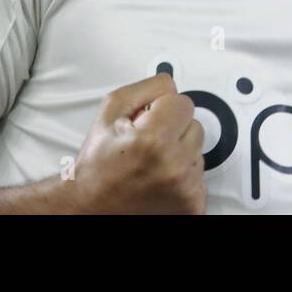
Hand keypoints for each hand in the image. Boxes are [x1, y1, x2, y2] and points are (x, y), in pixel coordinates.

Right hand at [68, 72, 205, 213]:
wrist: (91, 207)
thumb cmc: (97, 164)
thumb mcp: (111, 111)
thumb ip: (146, 89)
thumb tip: (171, 84)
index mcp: (153, 141)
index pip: (183, 103)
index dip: (163, 108)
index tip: (148, 121)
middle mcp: (174, 167)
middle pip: (195, 126)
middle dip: (173, 130)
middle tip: (147, 144)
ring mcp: (186, 190)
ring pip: (199, 151)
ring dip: (180, 153)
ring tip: (152, 164)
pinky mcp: (192, 207)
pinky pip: (200, 177)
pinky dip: (184, 176)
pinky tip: (161, 180)